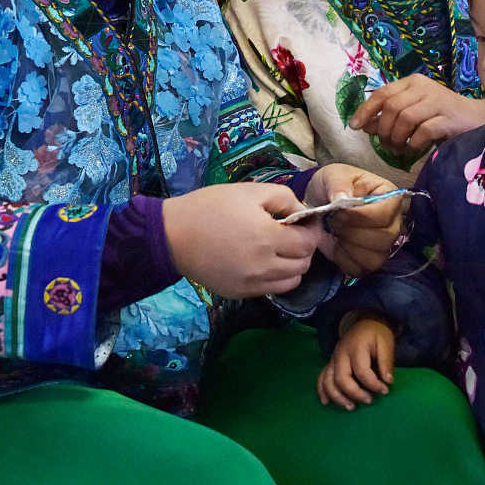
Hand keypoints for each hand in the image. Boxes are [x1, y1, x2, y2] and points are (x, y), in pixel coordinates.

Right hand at [162, 182, 323, 298]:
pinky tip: (262, 262)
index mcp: (267, 237)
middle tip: (292, 234)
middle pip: (303, 264)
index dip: (312, 231)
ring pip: (292, 282)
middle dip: (304, 248)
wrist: (173, 235)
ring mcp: (251, 284)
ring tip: (279, 250)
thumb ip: (285, 199)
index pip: (309, 243)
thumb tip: (304, 214)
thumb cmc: (211, 206)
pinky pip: (271, 290)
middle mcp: (263, 266)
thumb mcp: (250, 191)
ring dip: (293, 266)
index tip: (304, 222)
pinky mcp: (240, 293)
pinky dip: (275, 278)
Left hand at [308, 163, 404, 276]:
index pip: (386, 213)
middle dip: (353, 232)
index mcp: (389, 196)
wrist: (318, 203)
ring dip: (349, 247)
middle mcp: (393, 221)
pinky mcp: (369, 260)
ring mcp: (383, 244)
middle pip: (385, 238)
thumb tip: (343, 199)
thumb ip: (338, 183)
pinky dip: (345, 261)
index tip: (339, 213)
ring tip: (335, 232)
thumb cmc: (331, 185)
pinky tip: (336, 246)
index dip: (362, 216)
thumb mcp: (332, 174)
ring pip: (376, 257)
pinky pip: (362, 269)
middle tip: (334, 222)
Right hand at [317, 314, 395, 409]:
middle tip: (369, 400)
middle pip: (342, 378)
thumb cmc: (376, 334)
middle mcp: (341, 354)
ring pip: (328, 381)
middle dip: (355, 393)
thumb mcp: (386, 343)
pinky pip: (321, 377)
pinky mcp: (330, 363)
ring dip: (338, 397)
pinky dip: (322, 390)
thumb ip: (386, 362)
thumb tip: (388, 381)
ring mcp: (333, 359)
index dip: (374, 384)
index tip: (385, 390)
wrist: (364, 322)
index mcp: (356, 348)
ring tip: (351, 407)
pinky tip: (326, 402)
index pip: (362, 372)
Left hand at [351, 75, 484, 157]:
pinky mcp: (449, 118)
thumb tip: (365, 125)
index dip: (366, 110)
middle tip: (386, 145)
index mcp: (412, 82)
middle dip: (383, 130)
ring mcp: (438, 101)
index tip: (355, 126)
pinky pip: (423, 131)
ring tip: (399, 149)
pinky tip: (414, 150)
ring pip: (405, 118)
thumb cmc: (440, 116)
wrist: (476, 119)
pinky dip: (413, 144)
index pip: (382, 93)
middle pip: (392, 107)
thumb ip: (389, 117)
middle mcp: (424, 87)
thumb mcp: (412, 113)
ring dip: (397, 138)